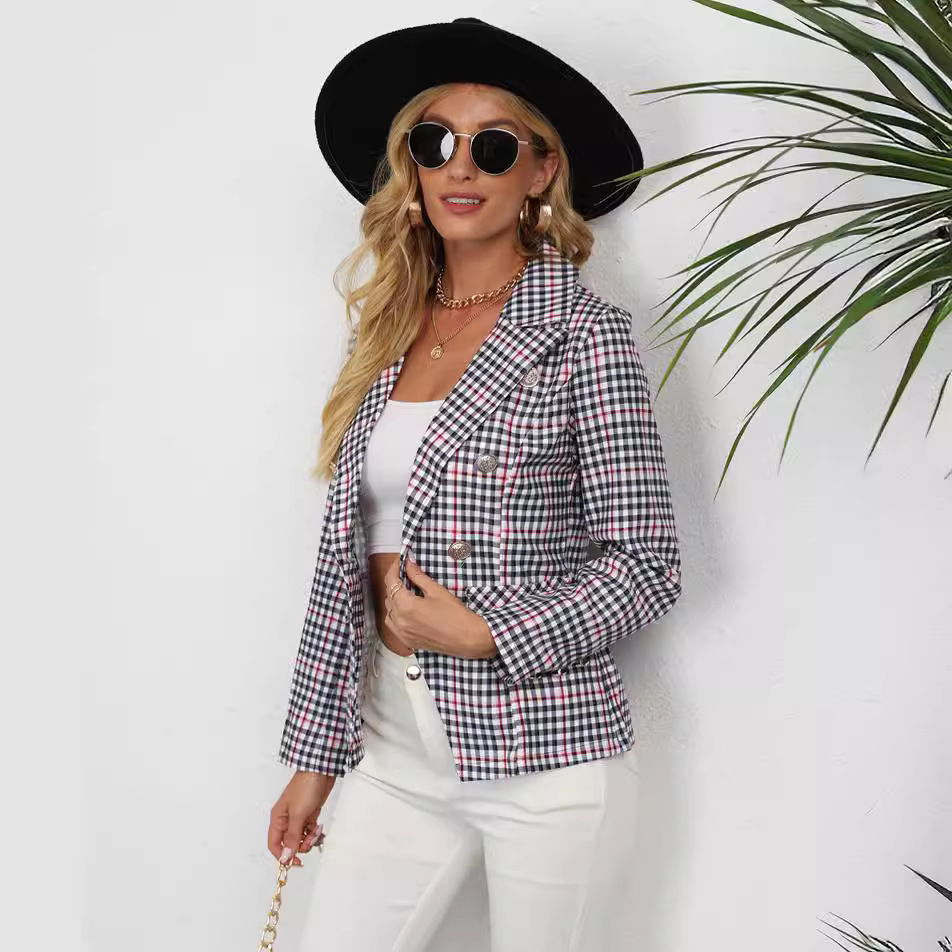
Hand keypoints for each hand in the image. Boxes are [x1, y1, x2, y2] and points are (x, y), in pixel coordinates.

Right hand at [267, 770, 335, 866]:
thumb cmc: (306, 786)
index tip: (294, 862)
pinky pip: (310, 831)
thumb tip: (286, 856)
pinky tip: (320, 829)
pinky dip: (315, 833)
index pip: (274, 845)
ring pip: (301, 838)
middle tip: (310, 838)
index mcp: (278, 819)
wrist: (321, 771)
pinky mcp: (309, 814)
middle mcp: (286, 820)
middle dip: (301, 845)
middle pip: (290, 844)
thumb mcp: (298, 815)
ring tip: (317, 830)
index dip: (283, 856)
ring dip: (310, 839)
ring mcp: (298, 817)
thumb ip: (292, 837)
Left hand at [383, 555, 497, 659]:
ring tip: (405, 591)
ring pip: (389, 610)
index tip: (400, 561)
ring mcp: (402, 632)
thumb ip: (419, 576)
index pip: (391, 581)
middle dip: (394, 582)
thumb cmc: (455, 616)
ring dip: (393, 598)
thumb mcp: (436, 591)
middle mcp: (400, 620)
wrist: (466, 638)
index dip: (394, 568)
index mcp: (406, 606)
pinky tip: (405, 609)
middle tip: (405, 573)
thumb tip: (409, 565)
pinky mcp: (407, 640)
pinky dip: (395, 614)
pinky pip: (392, 624)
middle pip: (388, 595)